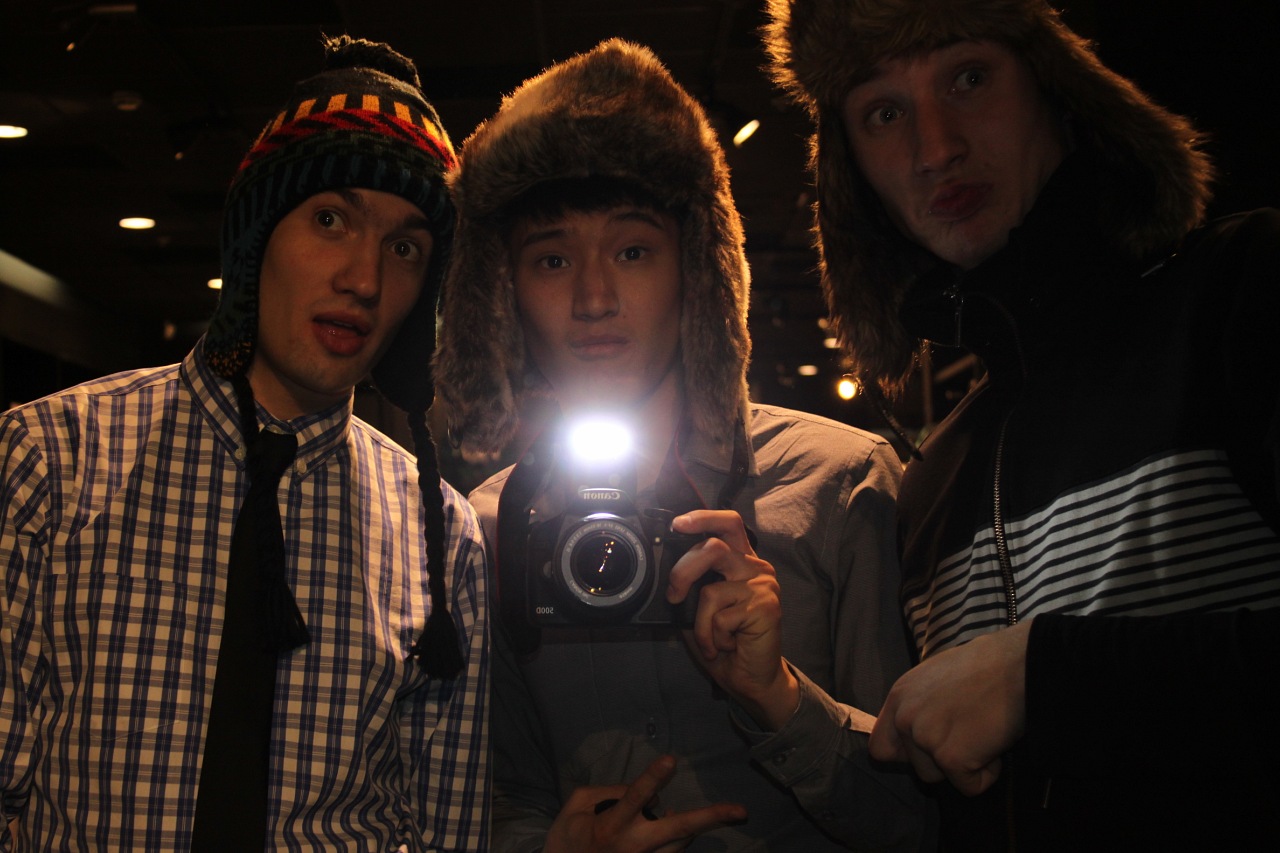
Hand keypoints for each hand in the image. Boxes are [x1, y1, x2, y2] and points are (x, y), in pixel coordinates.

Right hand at [545, 755, 746, 852]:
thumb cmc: (567, 839)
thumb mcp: (576, 806)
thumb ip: (607, 791)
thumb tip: (644, 793)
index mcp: (612, 824)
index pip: (636, 797)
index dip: (653, 779)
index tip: (670, 760)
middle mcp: (634, 845)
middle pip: (678, 828)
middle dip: (710, 818)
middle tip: (740, 811)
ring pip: (681, 842)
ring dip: (694, 826)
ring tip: (712, 814)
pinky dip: (680, 840)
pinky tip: (678, 827)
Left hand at [666, 510, 799, 729]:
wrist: (751, 679)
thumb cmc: (725, 643)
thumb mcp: (700, 610)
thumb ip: (693, 585)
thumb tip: (668, 572)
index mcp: (740, 561)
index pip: (728, 524)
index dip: (703, 517)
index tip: (678, 524)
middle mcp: (755, 567)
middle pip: (714, 547)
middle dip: (683, 571)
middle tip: (674, 595)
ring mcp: (763, 585)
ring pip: (710, 589)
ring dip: (701, 622)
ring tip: (712, 638)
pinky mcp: (766, 606)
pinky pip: (720, 616)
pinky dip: (713, 637)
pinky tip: (727, 645)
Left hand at [869, 620, 1032, 795]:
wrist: (1018, 665)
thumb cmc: (986, 667)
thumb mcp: (936, 677)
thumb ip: (920, 706)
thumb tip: (921, 733)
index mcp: (899, 697)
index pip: (880, 747)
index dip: (907, 755)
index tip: (932, 750)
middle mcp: (905, 718)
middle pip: (916, 766)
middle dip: (943, 759)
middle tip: (969, 735)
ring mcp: (926, 738)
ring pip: (939, 777)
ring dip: (964, 765)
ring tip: (983, 733)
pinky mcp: (951, 757)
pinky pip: (969, 786)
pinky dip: (987, 774)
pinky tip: (995, 742)